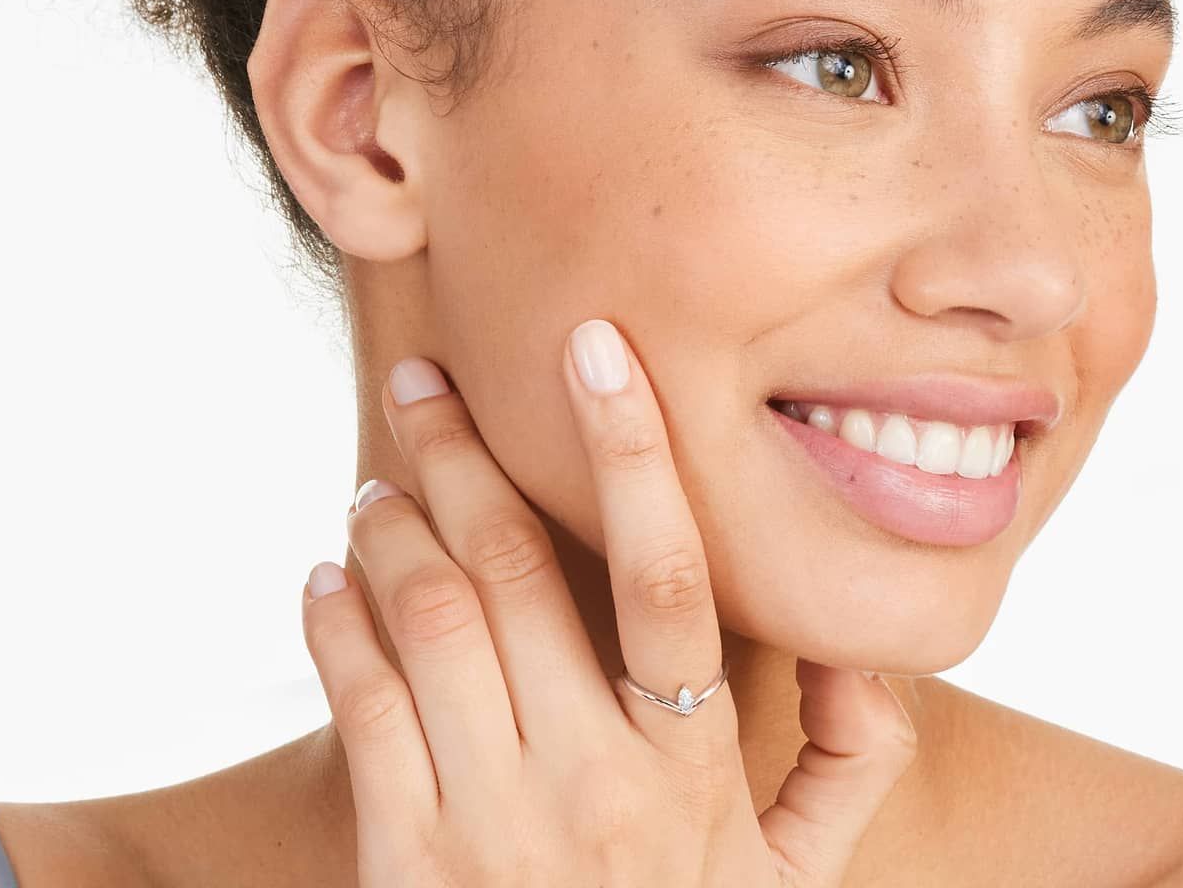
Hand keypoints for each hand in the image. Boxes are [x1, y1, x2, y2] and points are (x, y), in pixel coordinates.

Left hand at [300, 318, 918, 885]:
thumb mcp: (802, 878)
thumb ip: (849, 762)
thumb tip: (854, 652)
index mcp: (689, 770)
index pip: (669, 577)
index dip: (634, 452)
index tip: (597, 348)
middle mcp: (587, 785)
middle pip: (512, 573)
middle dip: (461, 453)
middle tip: (424, 375)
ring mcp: (487, 824)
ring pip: (428, 623)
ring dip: (394, 527)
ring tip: (383, 472)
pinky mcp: (404, 860)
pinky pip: (358, 712)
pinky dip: (334, 625)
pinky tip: (328, 574)